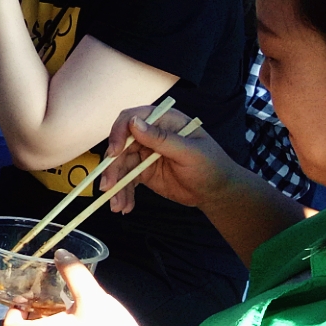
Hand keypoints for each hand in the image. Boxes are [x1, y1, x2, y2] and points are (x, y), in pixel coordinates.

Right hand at [103, 105, 242, 215]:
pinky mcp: (142, 172)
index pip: (131, 119)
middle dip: (112, 168)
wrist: (217, 192)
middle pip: (120, 146)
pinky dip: (123, 193)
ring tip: (117, 205)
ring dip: (116, 186)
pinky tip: (125, 206)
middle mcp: (150, 135)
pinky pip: (126, 180)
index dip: (118, 133)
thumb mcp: (190, 152)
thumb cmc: (211, 167)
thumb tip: (134, 123)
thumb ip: (162, 138)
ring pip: (120, 166)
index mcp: (163, 122)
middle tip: (108, 187)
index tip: (114, 153)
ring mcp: (145, 154)